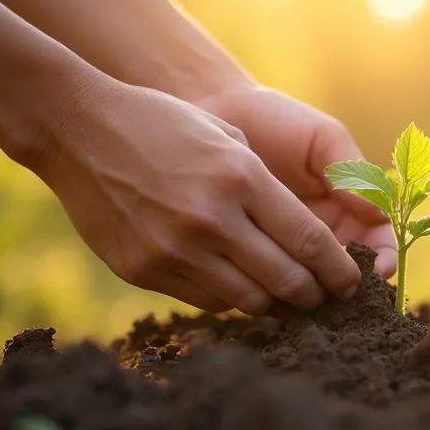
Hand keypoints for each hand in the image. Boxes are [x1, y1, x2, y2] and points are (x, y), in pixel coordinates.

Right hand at [27, 77, 362, 314]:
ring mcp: (174, 248)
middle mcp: (212, 218)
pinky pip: (207, 299)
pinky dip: (231, 297)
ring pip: (249, 300)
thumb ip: (267, 188)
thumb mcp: (227, 139)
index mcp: (241, 178)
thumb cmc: (163, 124)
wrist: (77, 128)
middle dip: (315, 295)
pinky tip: (238, 285)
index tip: (353, 281)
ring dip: (276, 304)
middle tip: (326, 298)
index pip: (310, 242)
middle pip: (287, 280)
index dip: (339, 269)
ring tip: (288, 299)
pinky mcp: (144, 270)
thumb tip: (308, 238)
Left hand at [190, 85, 397, 275]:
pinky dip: (277, 290)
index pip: (378, 241)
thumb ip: (351, 172)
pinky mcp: (254, 252)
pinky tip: (273, 292)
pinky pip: (270, 279)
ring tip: (309, 299)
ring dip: (317, 294)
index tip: (377, 271)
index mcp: (349, 203)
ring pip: (313, 282)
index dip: (383, 259)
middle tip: (340, 295)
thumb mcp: (321, 138)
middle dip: (350, 286)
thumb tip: (377, 214)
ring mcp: (289, 243)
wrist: (216, 112)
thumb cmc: (275, 119)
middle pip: (350, 271)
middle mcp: (325, 229)